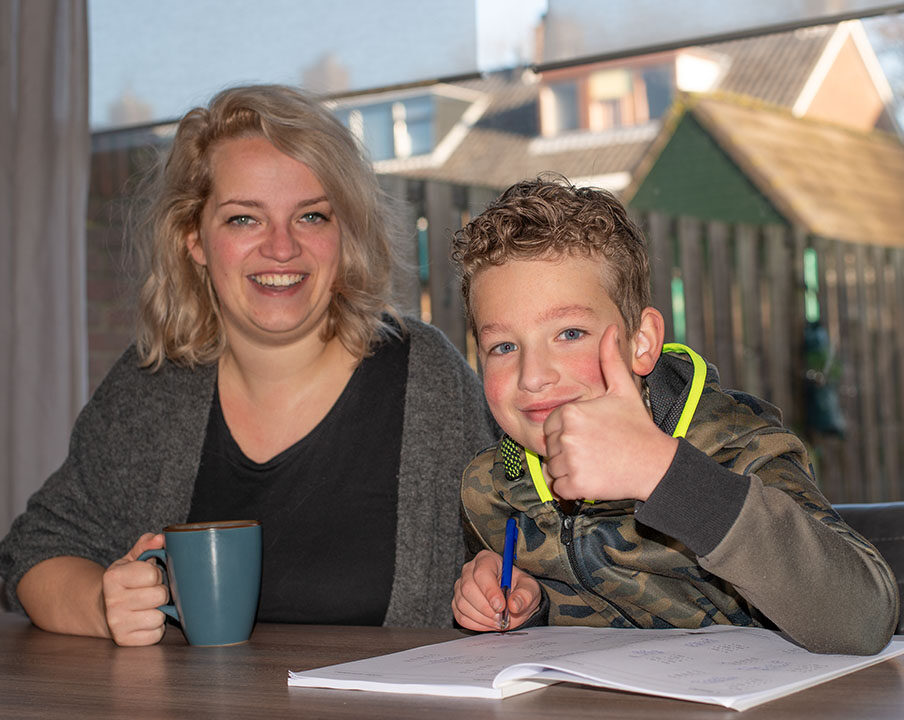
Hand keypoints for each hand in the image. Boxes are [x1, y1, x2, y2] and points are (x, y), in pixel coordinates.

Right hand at [102, 532, 167, 645]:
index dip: (156, 574)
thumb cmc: (125, 581)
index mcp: (113, 577)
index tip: (148, 577)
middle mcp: (112, 601)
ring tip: (148, 606)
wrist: (103, 608)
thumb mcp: (132, 559)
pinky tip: (144, 621)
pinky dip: (155, 629)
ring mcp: (117, 623)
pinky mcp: (124, 641)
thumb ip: (147, 544)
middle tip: (149, 592)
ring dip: (159, 611)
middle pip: (159, 595)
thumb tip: (162, 538)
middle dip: (160, 592)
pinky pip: (155, 635)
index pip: (153, 574)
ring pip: (158, 617)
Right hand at [452, 550, 540, 630]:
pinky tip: (489, 622)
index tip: (501, 606)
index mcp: (487, 559)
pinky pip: (461, 616)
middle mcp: (470, 570)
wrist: (514, 601)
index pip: (482, 573)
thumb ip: (525, 595)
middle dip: (486, 608)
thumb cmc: (519, 589)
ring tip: (498, 621)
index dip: (490, 591)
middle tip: (501, 617)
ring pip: (462, 604)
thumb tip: (514, 604)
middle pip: (468, 588)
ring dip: (482, 618)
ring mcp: (461, 587)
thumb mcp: (530, 588)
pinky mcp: (458, 603)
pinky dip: (476, 624)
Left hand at [543, 324, 677, 501]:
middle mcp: (566, 436)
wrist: (655, 463)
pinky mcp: (575, 485)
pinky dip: (571, 488)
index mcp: (570, 412)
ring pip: (554, 468)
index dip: (567, 432)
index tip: (591, 435)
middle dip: (567, 451)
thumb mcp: (623, 390)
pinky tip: (593, 477)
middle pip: (550, 447)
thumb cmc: (637, 427)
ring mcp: (570, 461)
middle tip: (595, 450)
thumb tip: (609, 329)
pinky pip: (559, 488)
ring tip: (595, 463)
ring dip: (569, 469)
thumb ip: (609, 359)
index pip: (550, 426)